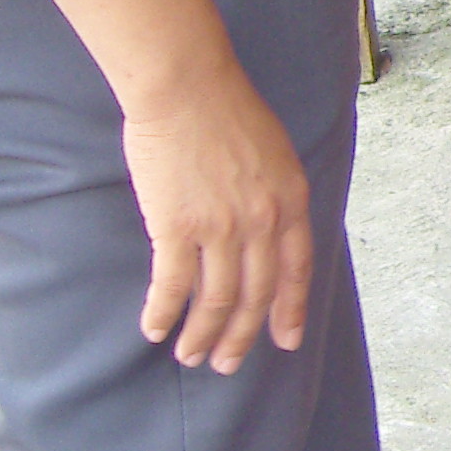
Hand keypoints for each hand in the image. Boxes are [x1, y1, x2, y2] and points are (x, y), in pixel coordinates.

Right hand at [125, 60, 312, 373]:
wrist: (186, 87)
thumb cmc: (225, 110)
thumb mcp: (275, 153)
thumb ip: (276, 195)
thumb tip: (268, 230)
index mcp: (291, 201)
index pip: (297, 270)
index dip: (290, 309)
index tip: (286, 340)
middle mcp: (263, 221)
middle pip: (255, 295)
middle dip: (241, 336)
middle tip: (228, 364)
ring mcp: (222, 227)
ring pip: (216, 300)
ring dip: (202, 335)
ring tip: (191, 356)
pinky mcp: (178, 227)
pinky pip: (173, 285)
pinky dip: (163, 313)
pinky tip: (154, 329)